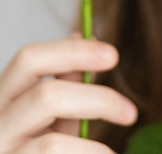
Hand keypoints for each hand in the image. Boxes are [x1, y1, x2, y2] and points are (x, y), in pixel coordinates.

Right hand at [0, 37, 136, 152]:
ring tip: (112, 153)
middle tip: (130, 113)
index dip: (72, 51)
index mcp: (4, 95)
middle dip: (96, 100)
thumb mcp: (50, 115)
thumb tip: (90, 37)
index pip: (29, 59)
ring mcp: (3, 152)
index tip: (112, 55)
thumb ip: (68, 82)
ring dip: (93, 147)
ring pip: (52, 143)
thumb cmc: (34, 148)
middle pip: (45, 96)